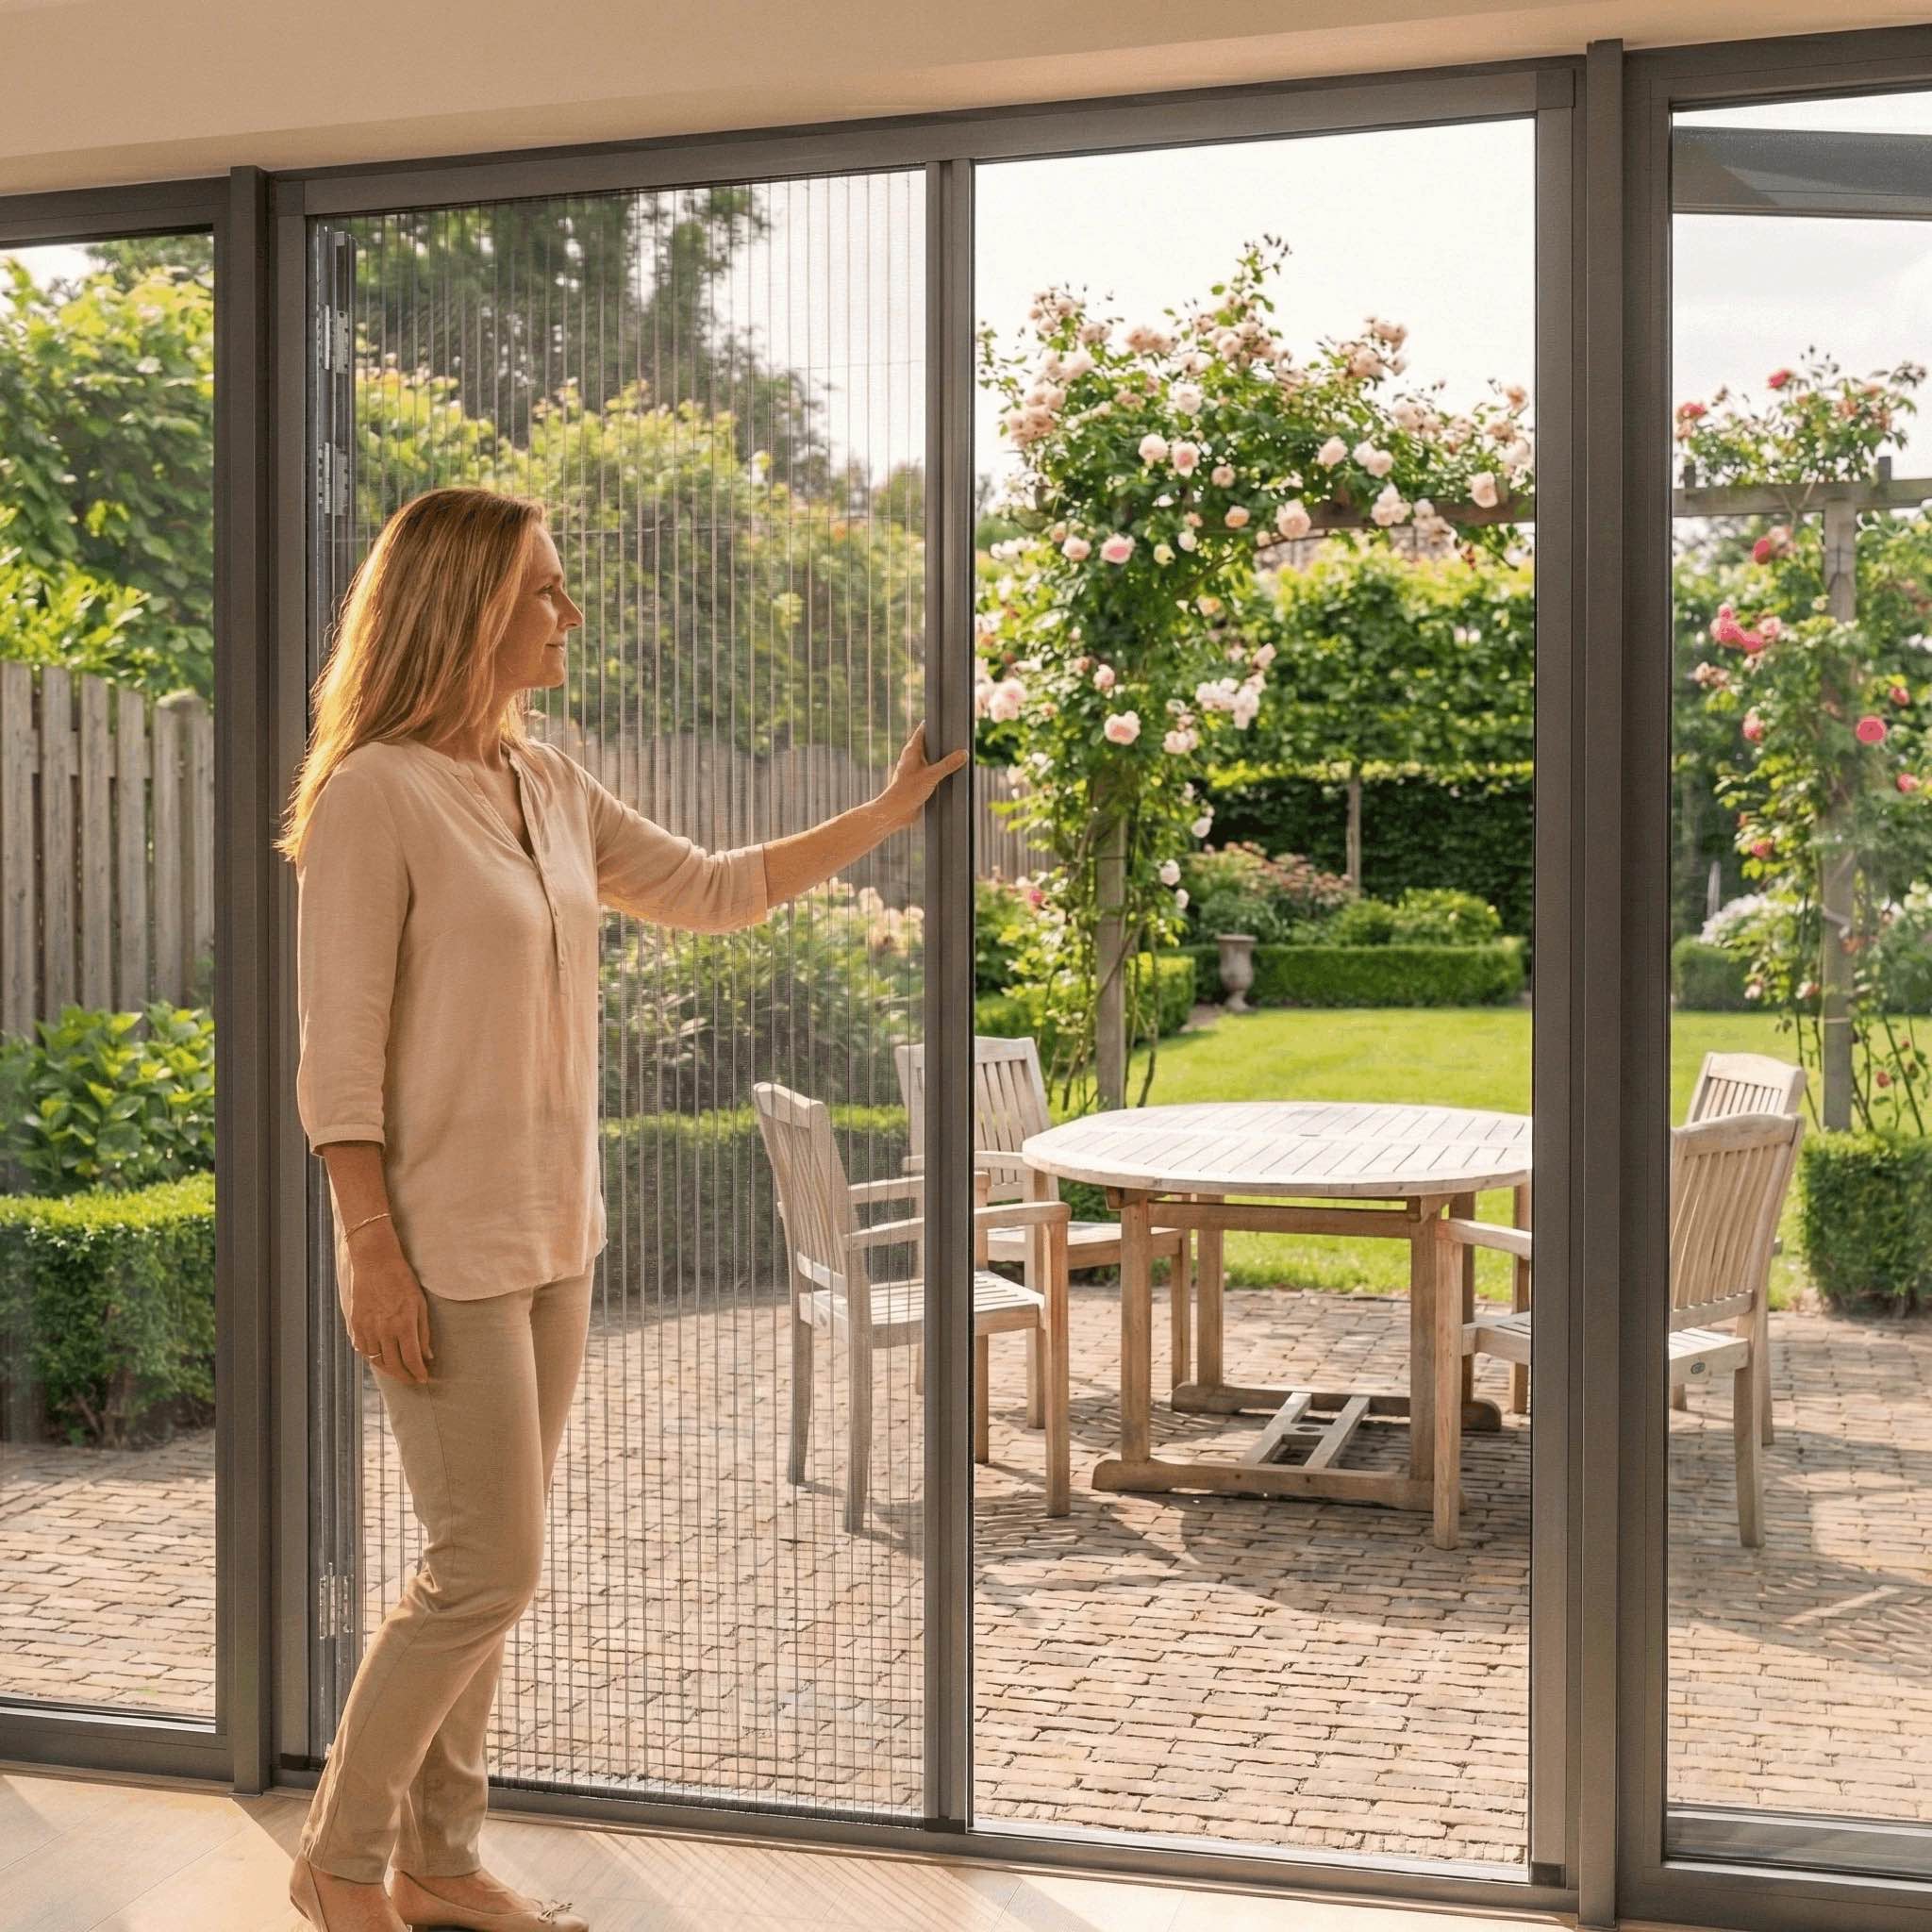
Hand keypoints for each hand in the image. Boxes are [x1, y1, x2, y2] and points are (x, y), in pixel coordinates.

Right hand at [345, 1245, 434, 1383]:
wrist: (375, 1262)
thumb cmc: (402, 1280)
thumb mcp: (420, 1304)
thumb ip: (424, 1332)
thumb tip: (428, 1356)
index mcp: (403, 1324)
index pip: (412, 1359)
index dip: (418, 1373)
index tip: (424, 1379)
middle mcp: (384, 1330)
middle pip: (394, 1365)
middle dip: (405, 1377)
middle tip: (413, 1380)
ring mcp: (367, 1329)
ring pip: (377, 1361)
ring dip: (390, 1370)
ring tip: (400, 1371)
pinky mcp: (356, 1325)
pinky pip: (363, 1350)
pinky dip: (373, 1358)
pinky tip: (382, 1358)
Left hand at [878, 722, 966, 828]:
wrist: (896, 812)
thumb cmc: (907, 791)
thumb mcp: (931, 776)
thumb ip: (948, 764)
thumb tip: (963, 753)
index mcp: (912, 750)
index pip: (923, 730)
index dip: (934, 724)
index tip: (947, 720)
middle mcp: (913, 758)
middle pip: (930, 743)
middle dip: (942, 741)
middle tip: (958, 738)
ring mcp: (916, 770)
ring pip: (932, 758)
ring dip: (943, 758)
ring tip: (959, 754)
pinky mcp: (919, 781)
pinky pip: (933, 771)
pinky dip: (941, 771)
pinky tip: (952, 774)